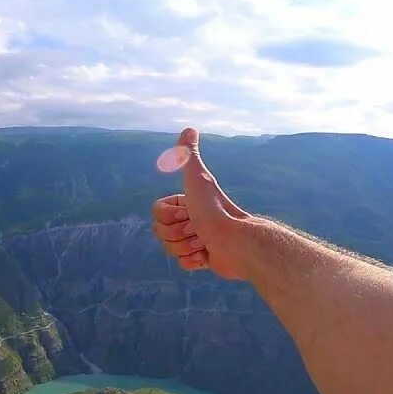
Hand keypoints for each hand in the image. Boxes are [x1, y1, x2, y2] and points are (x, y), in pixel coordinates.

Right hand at [151, 127, 251, 278]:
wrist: (235, 243)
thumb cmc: (215, 210)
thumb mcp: (198, 179)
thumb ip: (188, 156)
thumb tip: (189, 129)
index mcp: (187, 202)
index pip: (157, 213)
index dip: (168, 217)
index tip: (188, 213)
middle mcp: (191, 218)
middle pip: (161, 233)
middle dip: (177, 234)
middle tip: (198, 229)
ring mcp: (196, 239)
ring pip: (170, 249)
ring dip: (186, 247)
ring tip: (205, 242)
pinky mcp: (203, 259)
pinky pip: (183, 264)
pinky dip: (194, 261)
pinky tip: (207, 255)